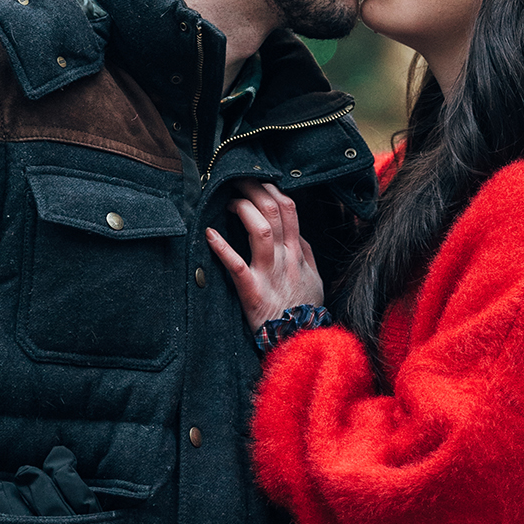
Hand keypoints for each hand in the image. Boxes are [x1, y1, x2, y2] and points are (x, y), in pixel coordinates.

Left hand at [206, 181, 324, 331]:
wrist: (299, 343)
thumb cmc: (304, 311)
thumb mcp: (315, 279)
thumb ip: (307, 254)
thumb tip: (298, 233)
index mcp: (298, 253)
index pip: (289, 208)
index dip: (271, 188)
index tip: (257, 180)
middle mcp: (286, 258)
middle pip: (274, 211)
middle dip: (254, 189)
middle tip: (236, 180)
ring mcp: (269, 274)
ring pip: (262, 230)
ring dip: (243, 210)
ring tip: (228, 202)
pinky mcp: (252, 293)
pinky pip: (236, 266)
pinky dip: (222, 248)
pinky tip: (209, 234)